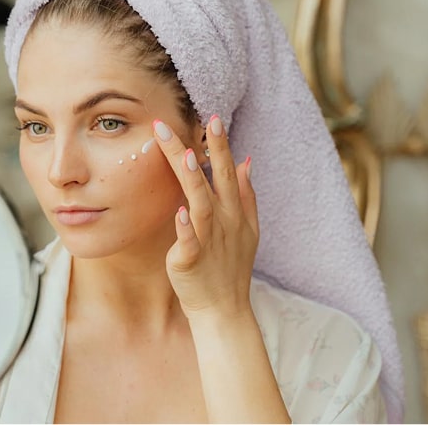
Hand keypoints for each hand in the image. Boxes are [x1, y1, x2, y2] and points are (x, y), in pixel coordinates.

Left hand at [153, 115, 257, 319]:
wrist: (223, 309)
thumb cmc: (230, 266)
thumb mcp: (247, 228)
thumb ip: (245, 193)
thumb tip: (246, 161)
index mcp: (232, 210)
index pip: (226, 170)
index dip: (221, 145)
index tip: (213, 118)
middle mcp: (223, 220)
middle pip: (214, 178)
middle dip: (208, 149)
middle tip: (199, 121)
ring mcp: (208, 239)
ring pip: (201, 204)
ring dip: (194, 180)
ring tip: (186, 156)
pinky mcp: (191, 260)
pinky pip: (188, 241)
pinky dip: (185, 228)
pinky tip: (179, 212)